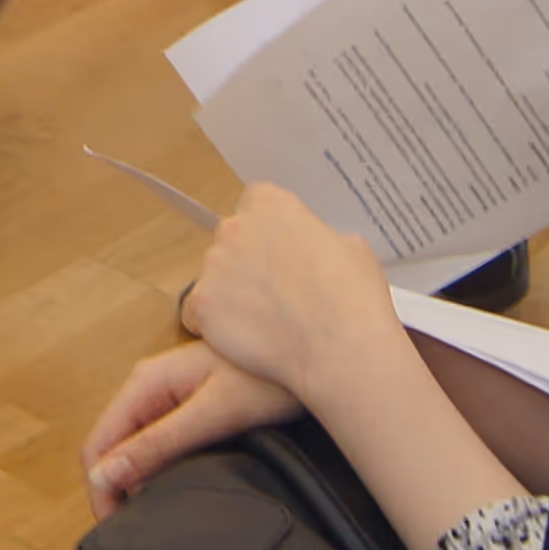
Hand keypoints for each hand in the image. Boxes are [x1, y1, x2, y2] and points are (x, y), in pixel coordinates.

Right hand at [82, 341, 305, 516]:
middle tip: (140, 529)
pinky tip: (174, 487)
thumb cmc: (268, 379)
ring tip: (156, 514)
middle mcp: (147, 385)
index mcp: (145, 383)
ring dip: (135, 479)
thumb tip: (105, 474)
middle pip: (110, 446)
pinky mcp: (184, 403)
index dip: (101, 491)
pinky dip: (155, 468)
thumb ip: (158, 445)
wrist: (309, 353)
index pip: (98, 445)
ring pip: (130, 445)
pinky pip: (154, 440)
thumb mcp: (213, 416)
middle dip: (115, 488)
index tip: (120, 530)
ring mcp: (165, 394)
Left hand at [175, 184, 411, 409]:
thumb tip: (316, 250)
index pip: (254, 205)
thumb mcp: (352, 248)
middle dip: (246, 263)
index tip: (281, 254)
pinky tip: (242, 338)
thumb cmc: (353, 296)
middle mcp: (235, 227)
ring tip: (264, 323)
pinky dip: (213, 325)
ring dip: (231, 295)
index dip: (268, 233)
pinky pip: (195, 312)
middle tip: (275, 293)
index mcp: (271, 204)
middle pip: (231, 240)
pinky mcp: (201, 303)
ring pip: (214, 277)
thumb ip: (322, 239)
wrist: (339, 345)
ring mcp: (214, 265)